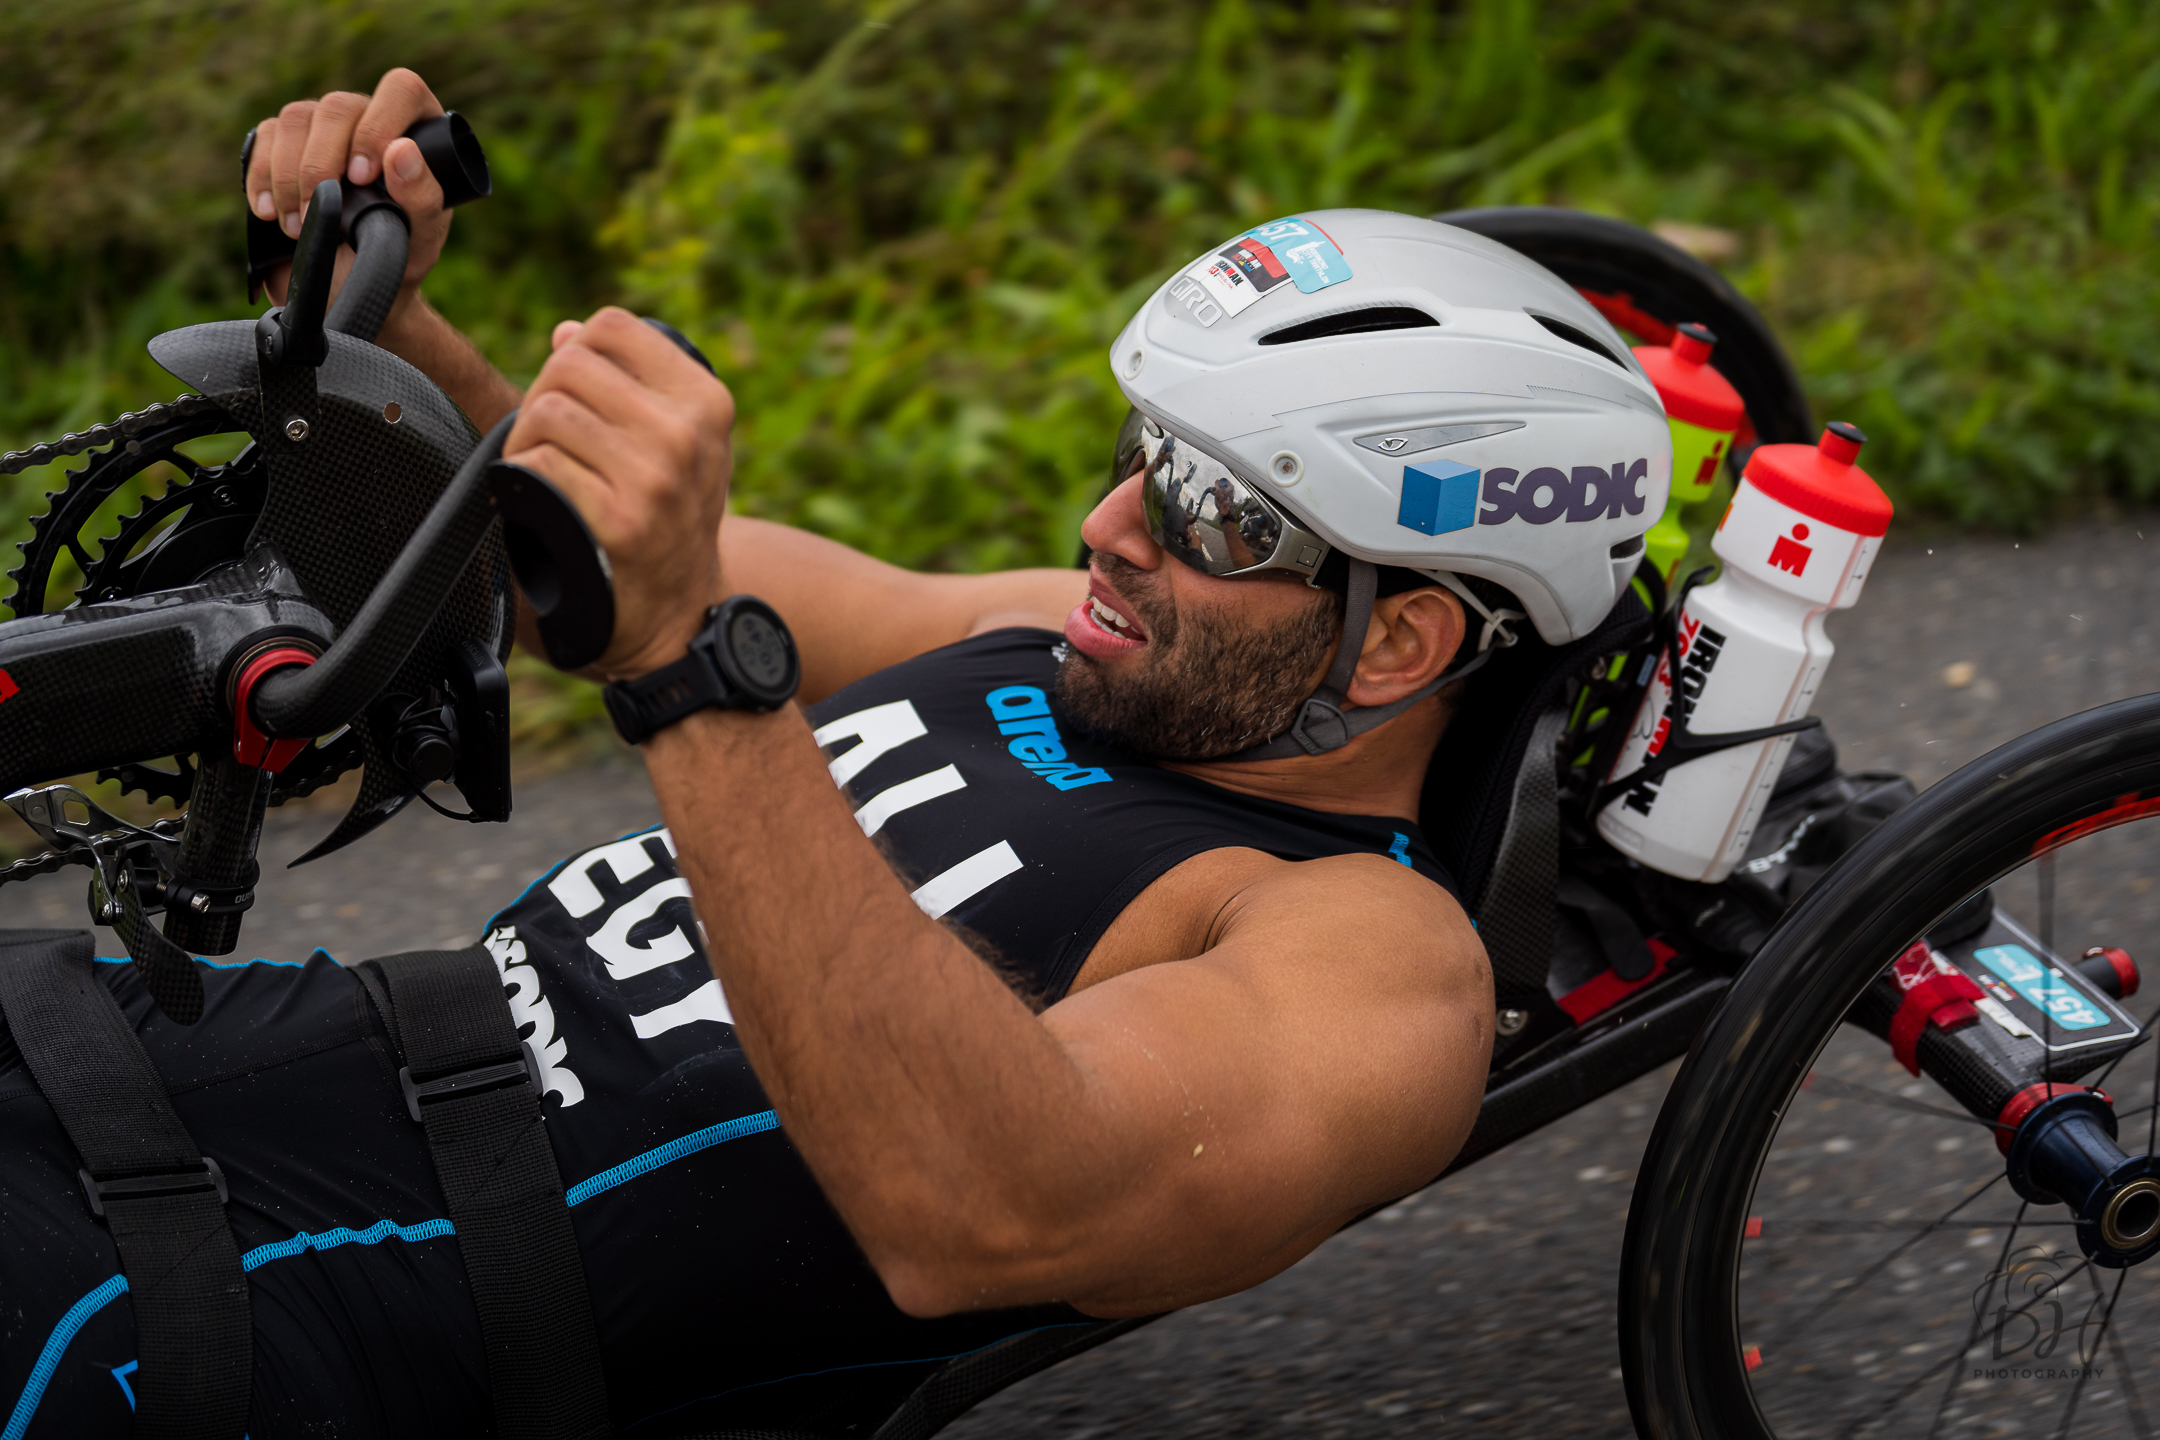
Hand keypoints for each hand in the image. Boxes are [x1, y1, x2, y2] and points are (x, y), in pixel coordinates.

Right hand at [245, 68, 451, 312]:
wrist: (354, 287)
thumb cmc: (397, 260)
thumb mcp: (420, 240)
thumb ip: (423, 199)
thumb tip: (402, 151)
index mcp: (416, 131)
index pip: (400, 90)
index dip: (378, 125)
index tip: (362, 178)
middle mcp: (368, 117)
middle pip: (337, 107)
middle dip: (323, 163)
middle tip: (322, 213)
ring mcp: (323, 126)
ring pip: (296, 117)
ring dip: (290, 175)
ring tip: (299, 226)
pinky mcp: (284, 142)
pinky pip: (265, 136)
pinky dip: (262, 176)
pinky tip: (269, 213)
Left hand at [505, 309, 736, 680]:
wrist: (678, 619)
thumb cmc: (668, 524)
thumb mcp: (678, 446)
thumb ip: (631, 384)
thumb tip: (566, 332)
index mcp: (706, 402)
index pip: (613, 328)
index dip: (575, 352)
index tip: (578, 393)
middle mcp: (686, 434)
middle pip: (569, 365)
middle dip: (544, 397)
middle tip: (551, 441)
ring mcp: (655, 478)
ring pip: (547, 412)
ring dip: (527, 441)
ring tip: (546, 474)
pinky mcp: (619, 520)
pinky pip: (537, 465)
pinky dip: (521, 481)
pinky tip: (540, 504)